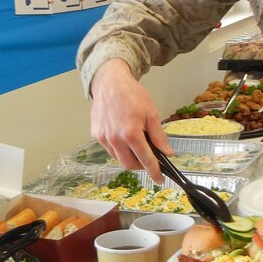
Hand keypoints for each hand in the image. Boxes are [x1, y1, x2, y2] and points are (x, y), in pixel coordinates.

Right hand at [88, 59, 170, 182]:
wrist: (110, 82)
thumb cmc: (132, 95)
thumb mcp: (151, 113)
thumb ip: (159, 136)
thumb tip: (167, 152)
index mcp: (131, 133)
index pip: (145, 160)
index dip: (154, 172)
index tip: (159, 179)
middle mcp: (115, 138)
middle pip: (129, 165)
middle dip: (140, 166)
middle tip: (148, 159)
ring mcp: (103, 137)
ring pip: (118, 158)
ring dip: (129, 157)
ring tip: (135, 145)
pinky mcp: (96, 135)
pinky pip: (109, 149)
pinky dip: (118, 149)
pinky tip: (122, 137)